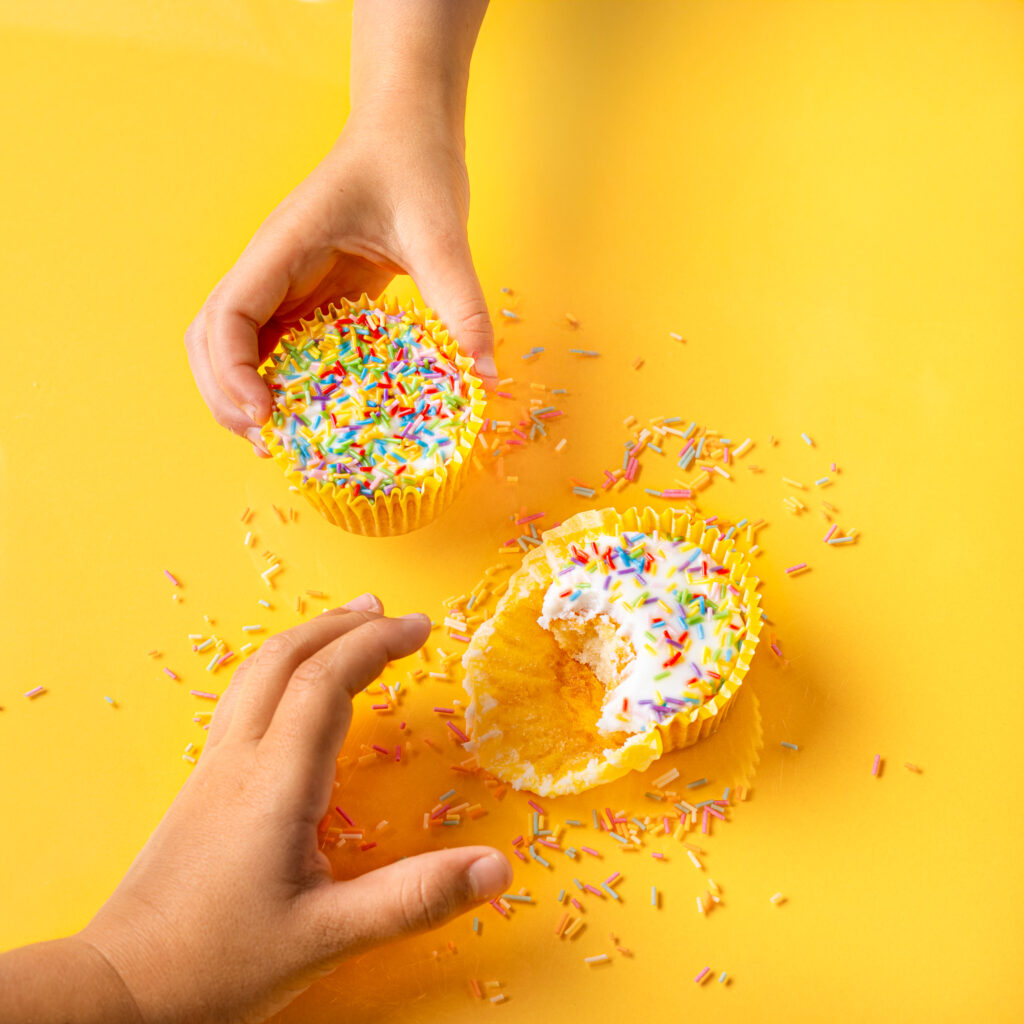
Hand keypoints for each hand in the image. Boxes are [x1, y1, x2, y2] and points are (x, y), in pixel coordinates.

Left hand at [78, 594, 510, 1022]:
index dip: (375, 644)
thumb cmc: (218, 966)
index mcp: (275, 783)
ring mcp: (214, 769)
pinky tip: (294, 688)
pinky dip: (283, 668)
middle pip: (286, 660)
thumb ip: (415, 900)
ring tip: (347, 624)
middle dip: (342, 626)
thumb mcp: (327, 937)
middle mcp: (240, 760)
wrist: (120, 990)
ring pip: (257, 673)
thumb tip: (498, 867)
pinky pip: (244, 698)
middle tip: (390, 614)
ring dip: (308, 638)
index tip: (421, 627)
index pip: (326, 682)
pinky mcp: (202, 786)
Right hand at [185, 107, 496, 456]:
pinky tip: (306, 411)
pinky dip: (274, 382)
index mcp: (283, 245)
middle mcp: (269, 266)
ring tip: (279, 438)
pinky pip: (272, 344)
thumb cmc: (414, 164)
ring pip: (231, 345)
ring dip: (240, 392)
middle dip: (225, 395)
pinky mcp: (305, 293)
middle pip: (209, 338)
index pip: (228, 314)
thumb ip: (462, 304)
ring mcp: (282, 281)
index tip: (266, 416)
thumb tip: (485, 375)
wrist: (408, 128)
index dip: (233, 372)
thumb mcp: (442, 234)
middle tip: (268, 442)